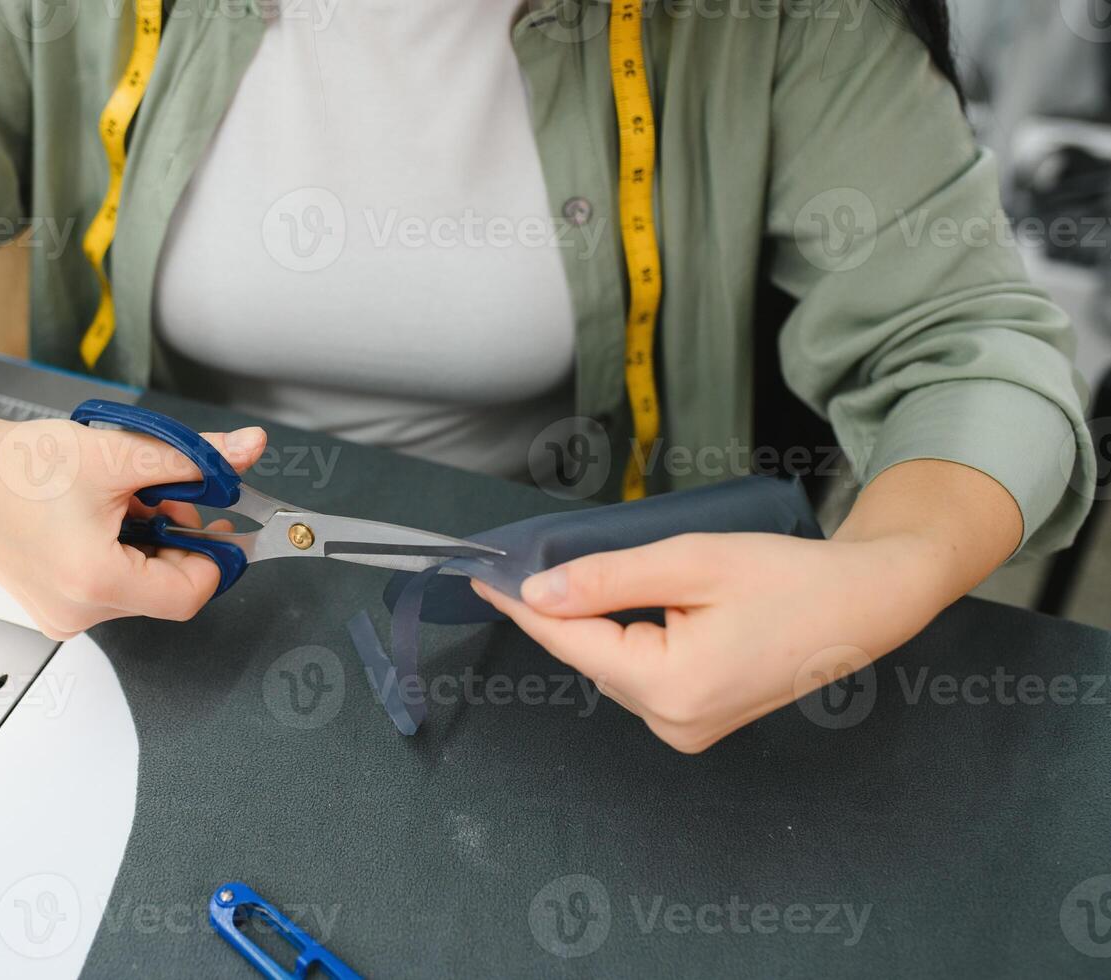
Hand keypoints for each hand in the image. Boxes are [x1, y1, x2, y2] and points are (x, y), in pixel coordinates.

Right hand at [0, 391, 266, 639]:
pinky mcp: (53, 609)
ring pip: (140, 586)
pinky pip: (110, 588)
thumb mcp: (121, 453)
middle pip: (167, 589)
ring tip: (115, 502)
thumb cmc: (20, 466)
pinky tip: (95, 520)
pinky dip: (118, 553)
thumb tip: (247, 451)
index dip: (212, 553)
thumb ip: (194, 457)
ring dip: (146, 543)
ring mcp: (63, 616)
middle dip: (174, 539)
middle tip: (153, 495)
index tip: (212, 517)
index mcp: (96, 581)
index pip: (192, 593)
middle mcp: (79, 612)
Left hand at [472, 460, 1022, 752]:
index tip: (481, 577)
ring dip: (602, 622)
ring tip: (627, 575)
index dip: (522, 606)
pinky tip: (647, 605)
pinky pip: (640, 676)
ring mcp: (686, 730)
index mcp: (670, 686)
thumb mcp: (691, 562)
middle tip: (547, 556)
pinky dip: (629, 639)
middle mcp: (673, 722)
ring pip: (612, 665)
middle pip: (589, 654)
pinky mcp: (697, 723)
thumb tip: (538, 593)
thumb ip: (607, 578)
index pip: (571, 640)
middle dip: (567, 607)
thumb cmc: (790, 576)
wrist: (865, 605)